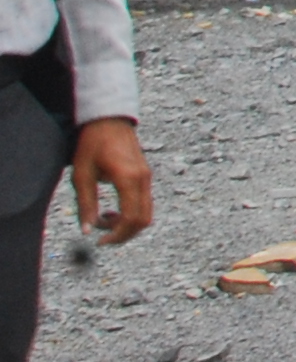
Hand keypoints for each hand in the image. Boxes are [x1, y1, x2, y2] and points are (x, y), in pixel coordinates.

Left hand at [73, 118, 150, 245]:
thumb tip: (87, 231)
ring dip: (127, 224)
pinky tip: (112, 210)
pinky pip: (144, 203)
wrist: (109, 120)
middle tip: (102, 238)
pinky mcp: (145, 176)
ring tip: (104, 220)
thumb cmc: (92, 145)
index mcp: (128, 178)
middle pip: (143, 219)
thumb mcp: (82, 176)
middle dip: (124, 234)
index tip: (99, 242)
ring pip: (146, 213)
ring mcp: (147, 177)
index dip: (117, 235)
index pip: (131, 218)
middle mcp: (143, 179)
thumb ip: (86, 204)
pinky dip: (130, 213)